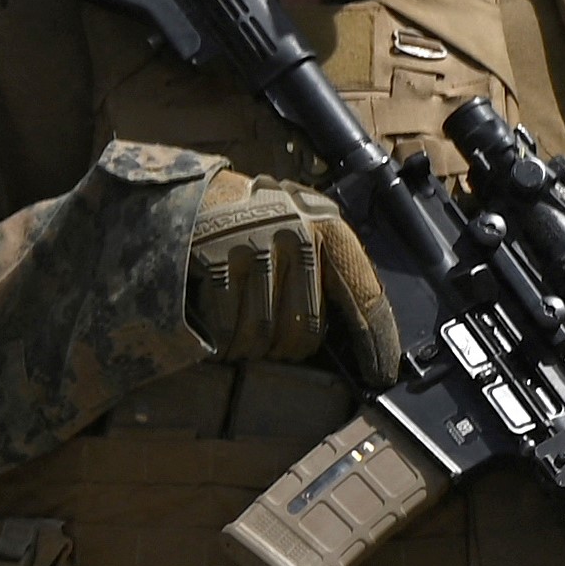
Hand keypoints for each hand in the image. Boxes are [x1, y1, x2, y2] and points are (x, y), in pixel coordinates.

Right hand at [184, 164, 397, 383]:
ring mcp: (251, 246)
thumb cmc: (253, 220)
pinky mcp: (212, 259)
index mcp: (327, 227)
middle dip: (291, 348)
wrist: (187, 191)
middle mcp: (295, 234)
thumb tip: (351, 333)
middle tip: (276, 348)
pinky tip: (219, 338)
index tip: (377, 375)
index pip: (363, 295)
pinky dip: (222, 342)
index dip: (374, 342)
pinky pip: (226, 327)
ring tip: (242, 341)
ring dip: (251, 349)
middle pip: (307, 327)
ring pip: (263, 333)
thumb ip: (325, 268)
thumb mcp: (299, 228)